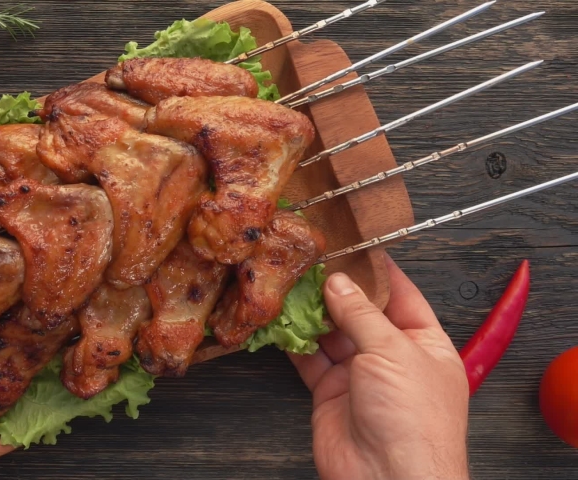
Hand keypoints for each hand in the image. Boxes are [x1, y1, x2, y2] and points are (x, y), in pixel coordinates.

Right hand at [290, 255, 469, 479]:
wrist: (387, 479)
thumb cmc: (413, 421)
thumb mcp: (392, 351)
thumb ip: (361, 313)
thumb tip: (339, 282)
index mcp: (425, 344)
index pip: (401, 296)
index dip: (378, 271)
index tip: (354, 245)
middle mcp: (393, 358)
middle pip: (362, 312)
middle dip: (338, 289)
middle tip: (313, 261)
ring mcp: (360, 376)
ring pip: (332, 333)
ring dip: (312, 312)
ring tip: (293, 284)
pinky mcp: (331, 393)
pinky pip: (311, 359)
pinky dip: (295, 341)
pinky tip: (282, 321)